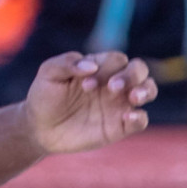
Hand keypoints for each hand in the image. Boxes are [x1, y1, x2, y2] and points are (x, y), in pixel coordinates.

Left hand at [23, 51, 156, 153]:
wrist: (39, 127)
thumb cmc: (45, 96)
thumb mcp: (49, 73)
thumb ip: (67, 63)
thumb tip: (91, 66)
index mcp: (99, 67)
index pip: (116, 59)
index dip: (106, 68)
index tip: (84, 84)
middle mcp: (113, 83)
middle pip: (139, 70)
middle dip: (131, 75)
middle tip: (112, 87)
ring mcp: (118, 104)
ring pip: (148, 90)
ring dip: (145, 90)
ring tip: (134, 97)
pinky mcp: (119, 127)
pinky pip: (140, 120)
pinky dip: (140, 117)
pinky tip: (129, 117)